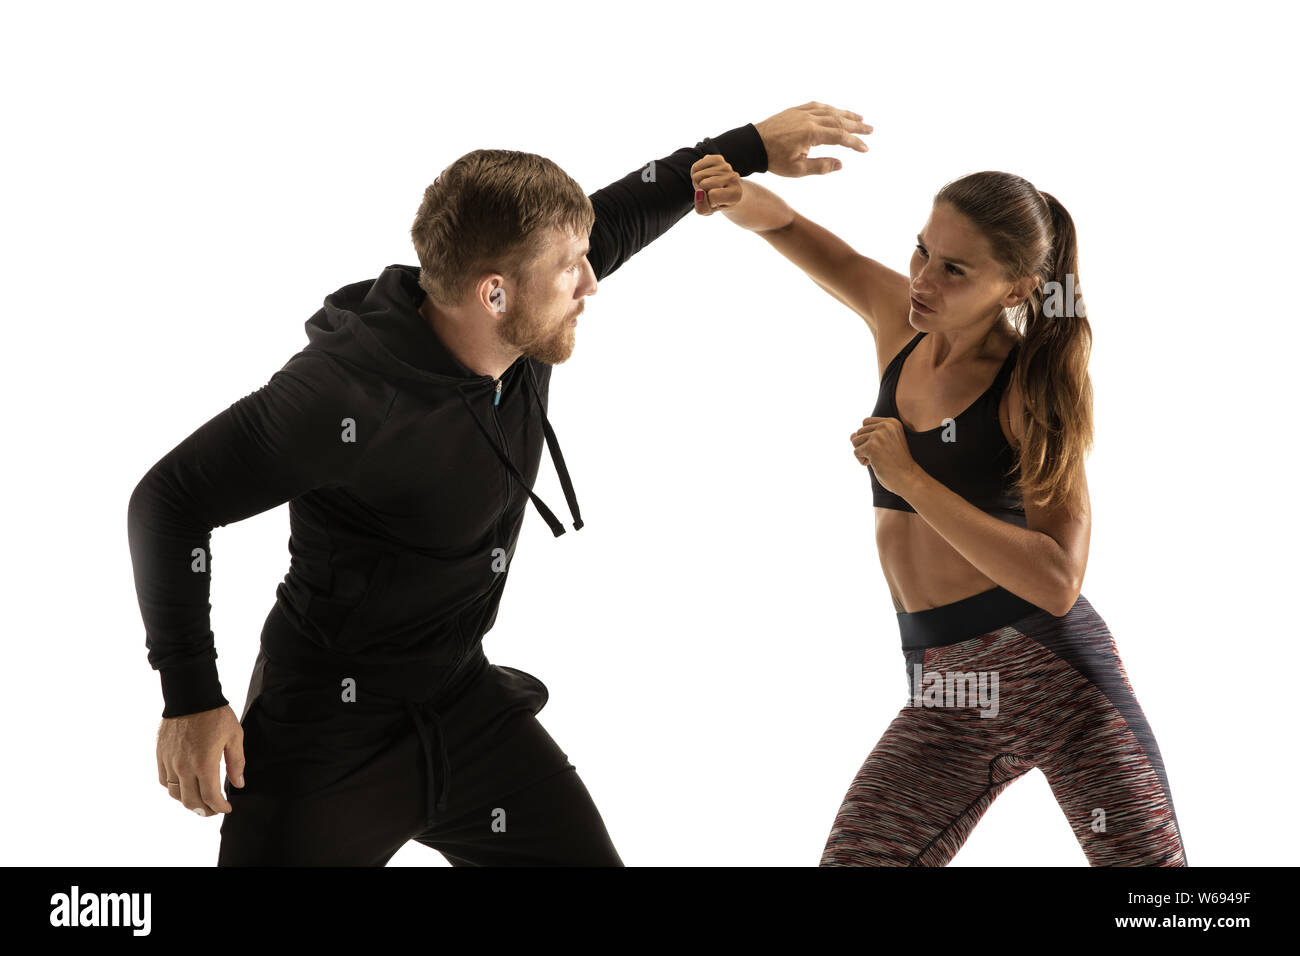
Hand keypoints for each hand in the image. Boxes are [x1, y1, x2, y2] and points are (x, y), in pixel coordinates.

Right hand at [157, 704, 244, 816]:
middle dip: (204, 810)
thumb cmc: (216, 715)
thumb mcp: (234, 736)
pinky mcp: (161, 755)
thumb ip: (236, 763)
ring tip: (199, 801)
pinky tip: (183, 786)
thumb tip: (238, 784)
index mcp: (205, 764)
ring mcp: (170, 762)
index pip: (210, 797)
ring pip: (174, 794)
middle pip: (191, 801)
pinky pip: (164, 781)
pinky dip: (173, 789)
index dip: (219, 807)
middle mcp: (184, 767)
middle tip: (213, 810)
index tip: (226, 808)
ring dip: (187, 802)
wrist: (190, 696)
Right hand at [690, 155, 740, 215]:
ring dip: (699, 182)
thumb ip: (702, 208)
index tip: (715, 202)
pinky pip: (696, 167)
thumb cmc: (717, 203)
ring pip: (698, 176)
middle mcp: (734, 177)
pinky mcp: (718, 158)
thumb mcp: (709, 211)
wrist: (727, 190)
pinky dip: (696, 173)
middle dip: (702, 191)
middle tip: (709, 192)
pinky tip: (706, 176)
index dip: (708, 201)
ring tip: (709, 185)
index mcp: (736, 194)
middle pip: (703, 184)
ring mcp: (726, 166)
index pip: (712, 195)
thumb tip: (699, 192)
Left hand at [754, 102, 871, 177]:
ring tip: (859, 118)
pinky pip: (817, 106)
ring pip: (829, 111)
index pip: (840, 137)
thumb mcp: (797, 169)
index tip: (865, 148)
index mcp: (811, 133)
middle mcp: (809, 119)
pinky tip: (835, 111)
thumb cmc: (774, 160)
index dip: (854, 143)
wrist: (752, 145)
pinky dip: (829, 108)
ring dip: (846, 114)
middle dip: (856, 126)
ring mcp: (802, 112)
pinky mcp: (795, 110)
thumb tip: (841, 164)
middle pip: (839, 120)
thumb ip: (821, 166)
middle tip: (871, 130)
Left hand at [851, 417, 918, 495]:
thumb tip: (851, 435)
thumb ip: (867, 437)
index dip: (868, 437)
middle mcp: (885, 426)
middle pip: (859, 432)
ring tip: (879, 459)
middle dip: (865, 446)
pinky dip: (862, 461)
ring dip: (863, 453)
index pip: (866, 422)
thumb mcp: (884, 445)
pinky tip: (875, 464)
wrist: (908, 478)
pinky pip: (856, 452)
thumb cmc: (897, 463)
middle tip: (881, 455)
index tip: (881, 447)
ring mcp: (878, 436)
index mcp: (891, 422)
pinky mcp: (871, 447)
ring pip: (855, 441)